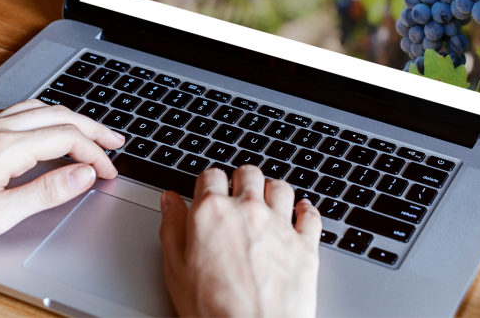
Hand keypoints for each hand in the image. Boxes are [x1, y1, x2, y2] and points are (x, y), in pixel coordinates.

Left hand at [0, 99, 124, 312]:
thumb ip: (45, 191)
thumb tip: (83, 174)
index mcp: (6, 146)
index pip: (67, 138)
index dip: (95, 154)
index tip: (108, 172)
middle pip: (58, 115)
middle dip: (92, 128)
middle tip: (115, 143)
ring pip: (38, 108)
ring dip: (69, 118)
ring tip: (89, 132)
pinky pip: (19, 111)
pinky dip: (45, 116)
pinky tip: (44, 128)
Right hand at [159, 165, 321, 317]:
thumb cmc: (212, 310)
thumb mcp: (175, 269)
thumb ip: (172, 227)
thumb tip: (169, 201)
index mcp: (212, 212)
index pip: (211, 175)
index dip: (209, 183)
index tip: (209, 191)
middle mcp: (248, 210)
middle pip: (248, 174)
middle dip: (241, 180)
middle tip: (238, 194)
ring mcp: (280, 225)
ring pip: (280, 187)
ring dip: (272, 191)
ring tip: (267, 202)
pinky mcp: (305, 244)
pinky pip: (310, 214)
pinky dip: (306, 210)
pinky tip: (300, 212)